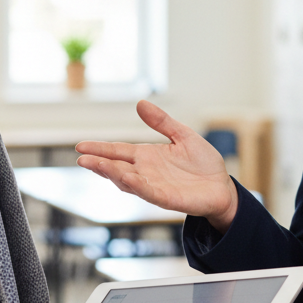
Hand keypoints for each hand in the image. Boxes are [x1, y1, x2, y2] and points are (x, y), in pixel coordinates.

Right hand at [76, 100, 238, 231]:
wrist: (222, 186)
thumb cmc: (203, 164)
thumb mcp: (182, 136)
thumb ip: (162, 122)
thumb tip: (140, 103)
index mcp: (147, 157)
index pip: (118, 151)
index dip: (100, 148)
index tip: (80, 145)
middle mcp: (146, 172)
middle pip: (117, 167)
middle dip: (99, 162)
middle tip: (82, 157)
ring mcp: (155, 186)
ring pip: (128, 181)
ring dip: (112, 173)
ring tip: (97, 164)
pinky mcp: (168, 199)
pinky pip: (149, 192)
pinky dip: (138, 186)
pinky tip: (127, 178)